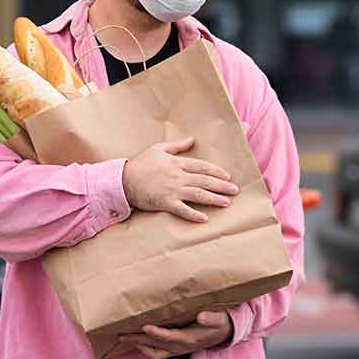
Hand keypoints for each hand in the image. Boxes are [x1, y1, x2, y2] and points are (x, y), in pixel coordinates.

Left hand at [119, 311, 232, 358]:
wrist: (223, 333)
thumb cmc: (219, 323)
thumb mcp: (219, 318)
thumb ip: (211, 318)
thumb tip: (201, 316)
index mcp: (191, 338)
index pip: (170, 337)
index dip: (157, 333)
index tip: (145, 326)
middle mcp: (181, 346)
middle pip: (156, 345)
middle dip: (139, 340)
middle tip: (122, 333)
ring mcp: (177, 349)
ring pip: (154, 351)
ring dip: (139, 345)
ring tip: (125, 338)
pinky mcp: (175, 348)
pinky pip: (157, 352)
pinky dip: (145, 347)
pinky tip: (137, 340)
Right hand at [122, 137, 237, 221]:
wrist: (122, 180)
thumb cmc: (140, 164)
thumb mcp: (158, 149)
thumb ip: (177, 145)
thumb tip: (192, 139)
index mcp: (177, 163)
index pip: (201, 167)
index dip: (216, 171)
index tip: (227, 176)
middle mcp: (177, 176)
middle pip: (204, 181)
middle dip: (221, 186)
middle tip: (235, 190)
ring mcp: (172, 190)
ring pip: (198, 195)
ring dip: (213, 199)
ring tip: (226, 202)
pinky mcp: (165, 203)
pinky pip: (182, 210)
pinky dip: (194, 214)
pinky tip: (205, 218)